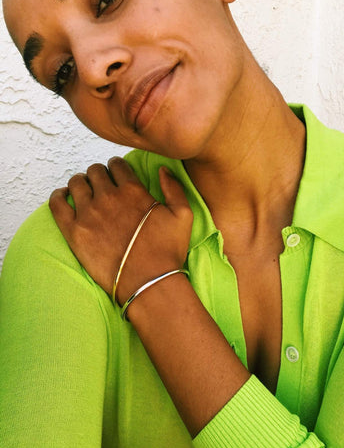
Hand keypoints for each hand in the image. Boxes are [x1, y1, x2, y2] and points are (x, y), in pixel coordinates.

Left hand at [49, 157, 192, 303]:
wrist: (150, 282)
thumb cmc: (168, 251)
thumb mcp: (183, 215)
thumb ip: (174, 188)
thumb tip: (162, 170)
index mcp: (133, 190)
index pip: (117, 164)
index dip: (117, 167)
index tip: (117, 175)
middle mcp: (108, 197)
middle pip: (95, 171)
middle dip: (99, 174)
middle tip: (101, 185)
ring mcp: (89, 213)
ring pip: (76, 183)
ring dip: (80, 183)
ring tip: (84, 191)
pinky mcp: (74, 232)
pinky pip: (57, 203)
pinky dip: (58, 196)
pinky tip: (64, 197)